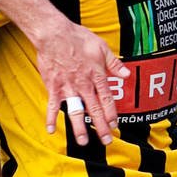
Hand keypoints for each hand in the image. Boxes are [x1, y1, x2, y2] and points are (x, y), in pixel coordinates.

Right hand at [33, 12, 126, 145]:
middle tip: (106, 141)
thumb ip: (114, 63)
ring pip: (75, 111)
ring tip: (83, 141)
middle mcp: (83, 85)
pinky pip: (52, 106)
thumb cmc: (77, 38)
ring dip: (79, 128)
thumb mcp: (101, 47)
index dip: (112, 114)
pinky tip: (51, 130)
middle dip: (101, 127)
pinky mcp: (53, 87)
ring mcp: (68, 88)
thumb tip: (126, 74)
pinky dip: (50, 118)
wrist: (54, 34)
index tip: (115, 125)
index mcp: (96, 75)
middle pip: (94, 110)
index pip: (107, 99)